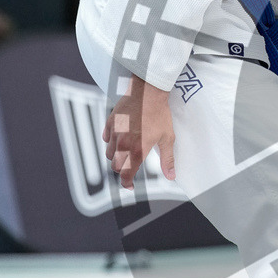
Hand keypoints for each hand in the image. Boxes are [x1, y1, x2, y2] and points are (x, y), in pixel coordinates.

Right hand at [102, 74, 175, 188]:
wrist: (148, 92)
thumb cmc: (159, 114)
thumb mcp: (167, 138)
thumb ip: (167, 160)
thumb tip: (171, 176)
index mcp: (136, 150)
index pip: (126, 174)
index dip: (127, 183)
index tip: (130, 186)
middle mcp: (122, 144)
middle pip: (115, 166)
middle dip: (123, 169)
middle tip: (132, 167)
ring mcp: (114, 133)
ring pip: (109, 153)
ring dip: (116, 156)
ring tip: (128, 151)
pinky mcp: (110, 123)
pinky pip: (106, 138)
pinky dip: (111, 142)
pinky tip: (121, 138)